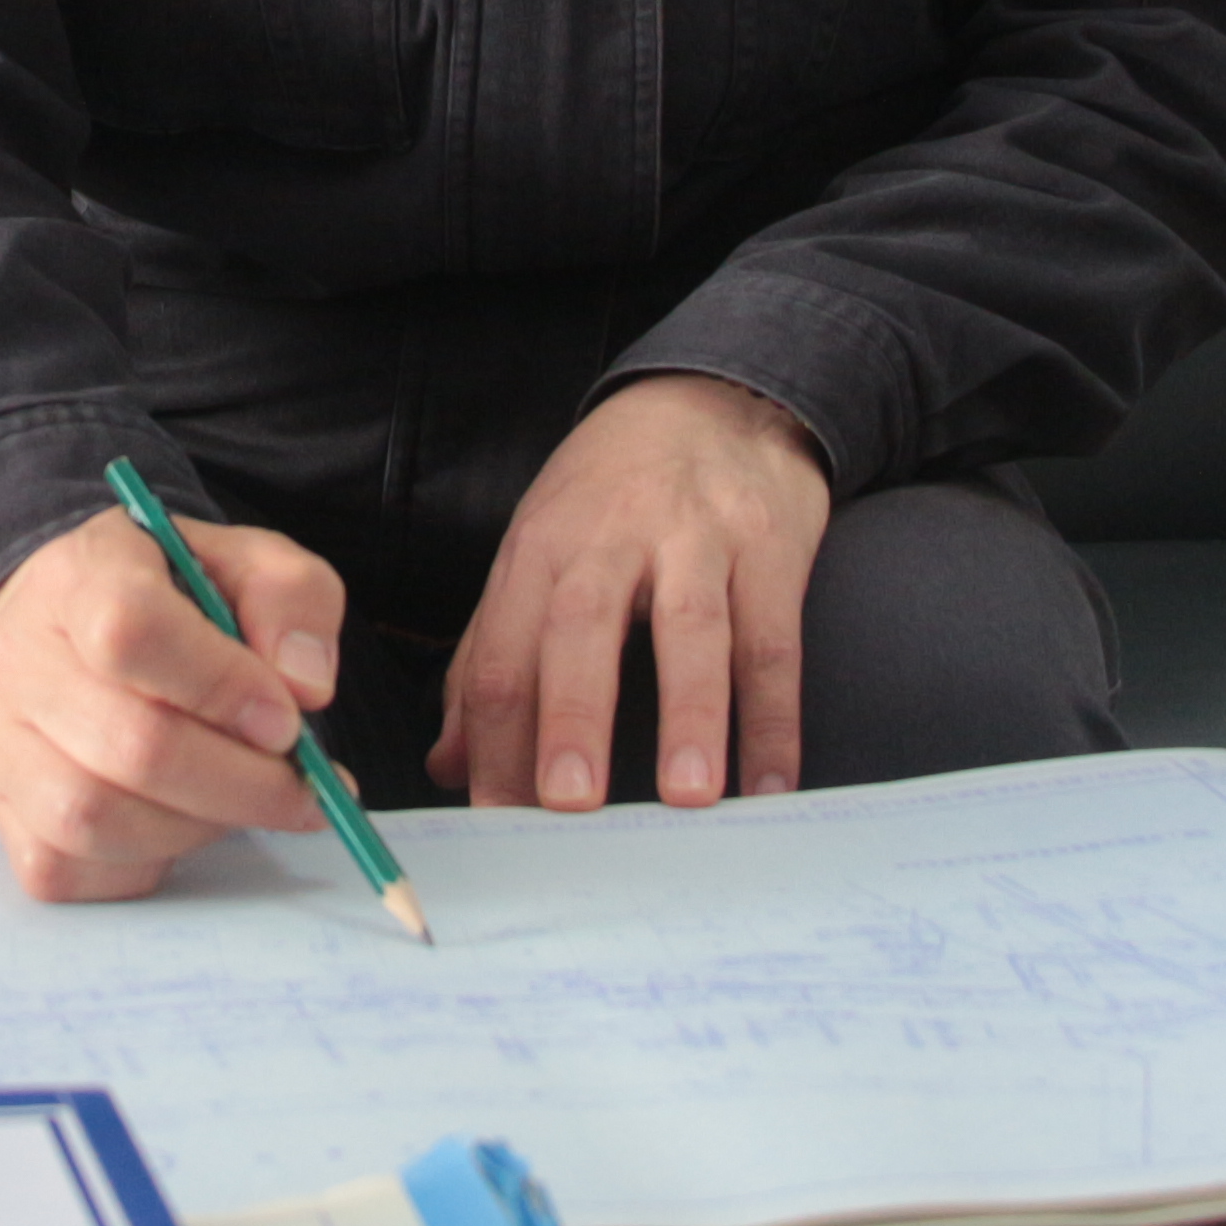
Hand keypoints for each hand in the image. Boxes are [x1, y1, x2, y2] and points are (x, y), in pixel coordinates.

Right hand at [0, 506, 344, 901]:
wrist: (73, 625)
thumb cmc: (169, 599)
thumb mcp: (247, 563)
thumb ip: (292, 600)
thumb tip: (303, 687)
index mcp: (79, 577)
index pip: (131, 631)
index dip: (220, 686)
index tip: (285, 720)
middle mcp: (19, 658)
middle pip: (129, 745)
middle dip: (241, 782)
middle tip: (301, 786)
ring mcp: (0, 743)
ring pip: (94, 819)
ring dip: (197, 827)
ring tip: (241, 800)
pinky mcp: (2, 813)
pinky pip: (69, 867)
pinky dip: (145, 862)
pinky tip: (182, 824)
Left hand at [432, 375, 827, 810]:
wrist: (717, 402)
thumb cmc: (612, 495)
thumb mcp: (537, 551)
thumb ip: (492, 656)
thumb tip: (450, 765)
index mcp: (539, 547)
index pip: (503, 652)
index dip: (495, 742)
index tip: (498, 823)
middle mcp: (613, 536)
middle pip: (582, 626)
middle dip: (571, 716)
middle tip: (569, 803)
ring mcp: (698, 537)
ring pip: (692, 627)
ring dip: (689, 715)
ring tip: (687, 798)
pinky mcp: (773, 547)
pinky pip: (775, 642)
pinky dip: (775, 720)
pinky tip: (770, 786)